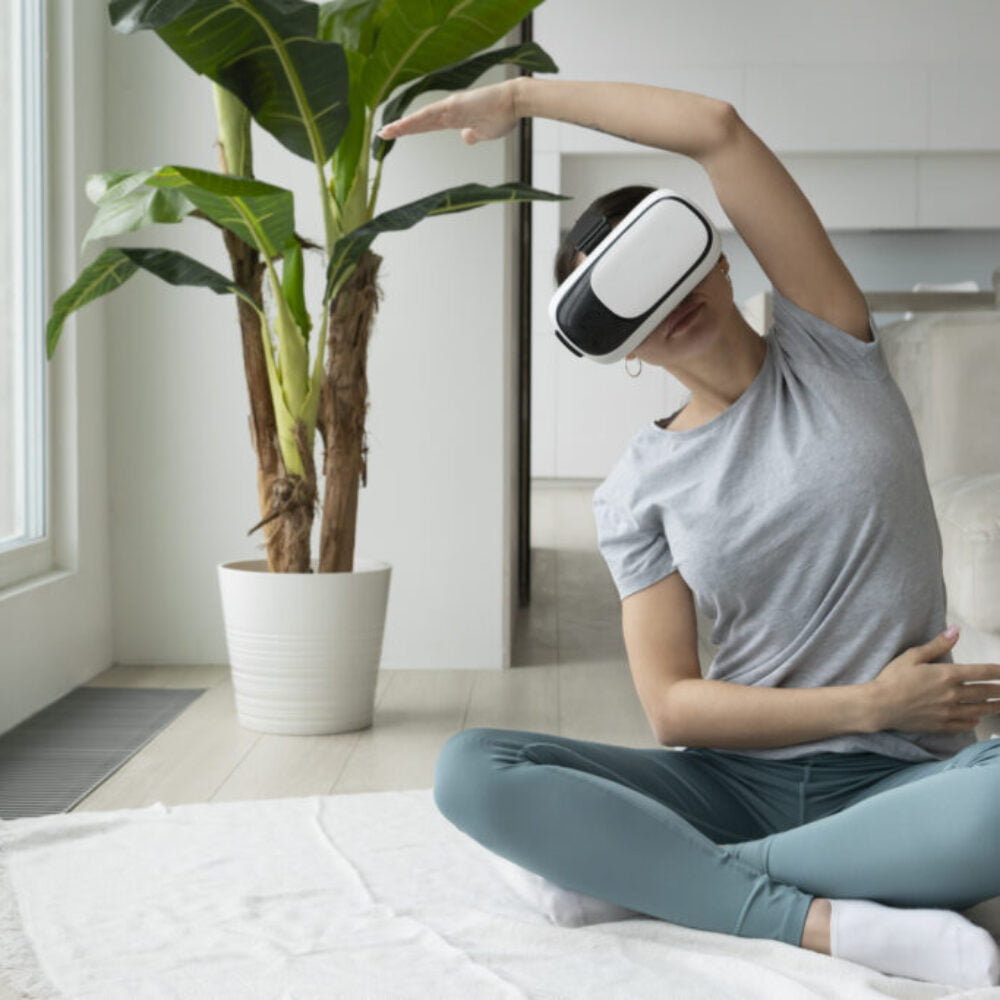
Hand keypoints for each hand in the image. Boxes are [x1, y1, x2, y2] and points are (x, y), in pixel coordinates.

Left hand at [377, 79, 519, 144]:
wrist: (514, 102)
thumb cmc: (503, 115)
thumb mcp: (484, 133)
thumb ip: (472, 135)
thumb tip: (465, 138)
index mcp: (453, 118)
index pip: (426, 125)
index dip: (411, 129)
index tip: (396, 134)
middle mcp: (448, 111)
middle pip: (419, 121)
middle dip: (400, 128)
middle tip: (381, 134)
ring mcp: (449, 107)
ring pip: (420, 118)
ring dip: (403, 126)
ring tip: (385, 132)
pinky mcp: (454, 105)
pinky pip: (429, 115)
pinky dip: (415, 120)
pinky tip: (402, 126)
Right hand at [867, 628, 999, 732]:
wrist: (879, 705)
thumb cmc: (892, 678)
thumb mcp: (912, 656)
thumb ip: (937, 645)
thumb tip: (955, 630)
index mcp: (947, 675)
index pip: (981, 672)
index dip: (997, 671)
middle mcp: (952, 695)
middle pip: (984, 692)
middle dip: (999, 690)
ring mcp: (948, 712)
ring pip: (978, 710)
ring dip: (993, 707)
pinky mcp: (940, 725)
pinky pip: (963, 725)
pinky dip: (973, 722)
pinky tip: (976, 720)